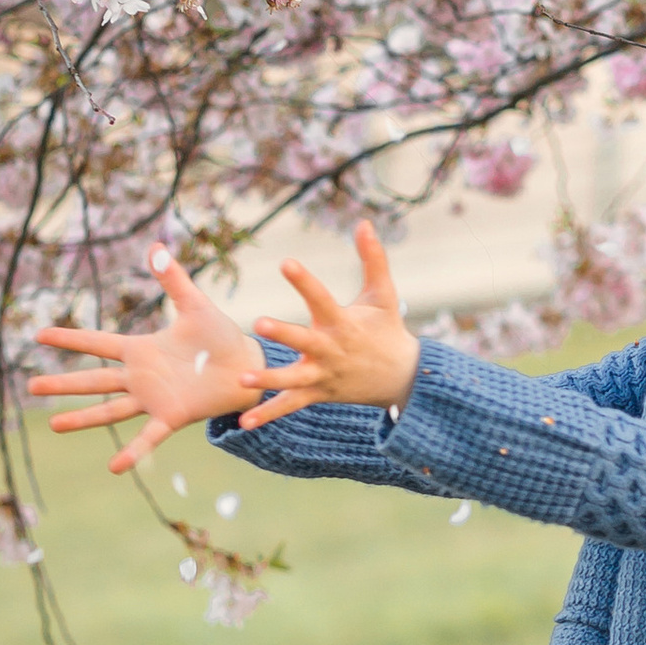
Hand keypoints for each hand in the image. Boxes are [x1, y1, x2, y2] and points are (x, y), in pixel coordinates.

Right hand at [28, 248, 266, 472]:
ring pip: (110, 410)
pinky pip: (148, 436)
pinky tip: (114, 467)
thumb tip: (156, 247)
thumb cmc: (221, 336)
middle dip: (62, 384)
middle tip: (29, 386)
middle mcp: (141, 376)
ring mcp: (153, 398)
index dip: (69, 339)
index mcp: (141, 349)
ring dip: (82, 418)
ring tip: (53, 426)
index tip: (39, 335)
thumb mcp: (195, 304)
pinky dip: (133, 451)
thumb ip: (173, 279)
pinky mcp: (172, 416)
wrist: (248, 365)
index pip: (97, 343)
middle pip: (93, 380)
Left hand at [243, 222, 420, 423]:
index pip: (321, 298)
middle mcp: (330, 350)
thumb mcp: (383, 295)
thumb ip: (373, 259)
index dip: (304, 280)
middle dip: (284, 333)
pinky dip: (268, 414)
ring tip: (242, 378)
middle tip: (260, 323)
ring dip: (268, 380)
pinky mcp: (317, 394)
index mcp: (343, 323)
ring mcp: (323, 375)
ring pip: (293, 379)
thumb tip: (364, 222)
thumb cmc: (387, 330)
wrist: (403, 379)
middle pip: (304, 341)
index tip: (286, 262)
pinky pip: (290, 406)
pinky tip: (244, 422)